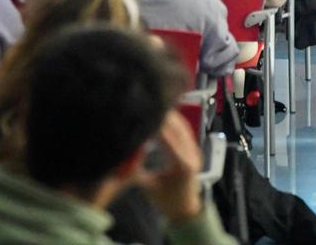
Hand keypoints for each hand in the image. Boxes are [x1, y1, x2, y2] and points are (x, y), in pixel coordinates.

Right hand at [133, 109, 202, 223]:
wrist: (187, 210)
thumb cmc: (166, 201)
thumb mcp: (147, 187)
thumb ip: (135, 169)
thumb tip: (121, 152)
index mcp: (181, 164)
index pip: (167, 138)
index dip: (155, 125)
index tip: (141, 115)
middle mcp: (192, 154)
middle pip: (177, 128)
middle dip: (162, 116)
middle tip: (144, 105)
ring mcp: (195, 151)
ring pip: (183, 127)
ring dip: (169, 116)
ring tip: (152, 105)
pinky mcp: (194, 149)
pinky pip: (185, 130)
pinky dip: (174, 121)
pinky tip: (164, 114)